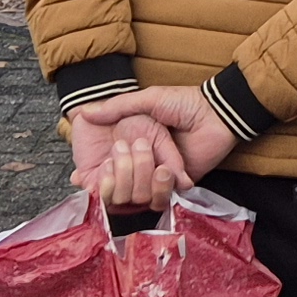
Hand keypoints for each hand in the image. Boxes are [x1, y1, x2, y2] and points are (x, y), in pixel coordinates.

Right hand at [64, 84, 235, 209]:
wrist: (217, 113)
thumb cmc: (184, 102)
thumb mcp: (147, 100)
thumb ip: (117, 107)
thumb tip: (83, 112)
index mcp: (134, 143)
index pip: (108, 166)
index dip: (94, 175)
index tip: (79, 177)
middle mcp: (144, 162)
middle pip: (120, 184)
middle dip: (112, 179)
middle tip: (108, 166)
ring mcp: (159, 173)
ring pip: (138, 193)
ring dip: (134, 180)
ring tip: (135, 162)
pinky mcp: (176, 182)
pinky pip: (161, 196)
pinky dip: (156, 190)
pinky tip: (152, 179)